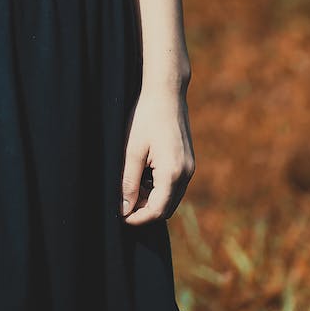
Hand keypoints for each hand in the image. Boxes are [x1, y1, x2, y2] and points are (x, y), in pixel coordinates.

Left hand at [119, 85, 194, 225]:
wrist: (166, 93)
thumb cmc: (146, 117)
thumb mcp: (132, 151)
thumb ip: (128, 182)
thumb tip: (124, 209)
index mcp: (173, 172)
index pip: (157, 210)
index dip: (138, 218)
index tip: (120, 215)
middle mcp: (186, 174)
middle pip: (166, 208)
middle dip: (144, 210)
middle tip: (122, 202)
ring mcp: (189, 168)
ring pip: (171, 198)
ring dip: (151, 200)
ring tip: (130, 186)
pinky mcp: (188, 162)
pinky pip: (175, 186)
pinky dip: (159, 189)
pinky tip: (143, 175)